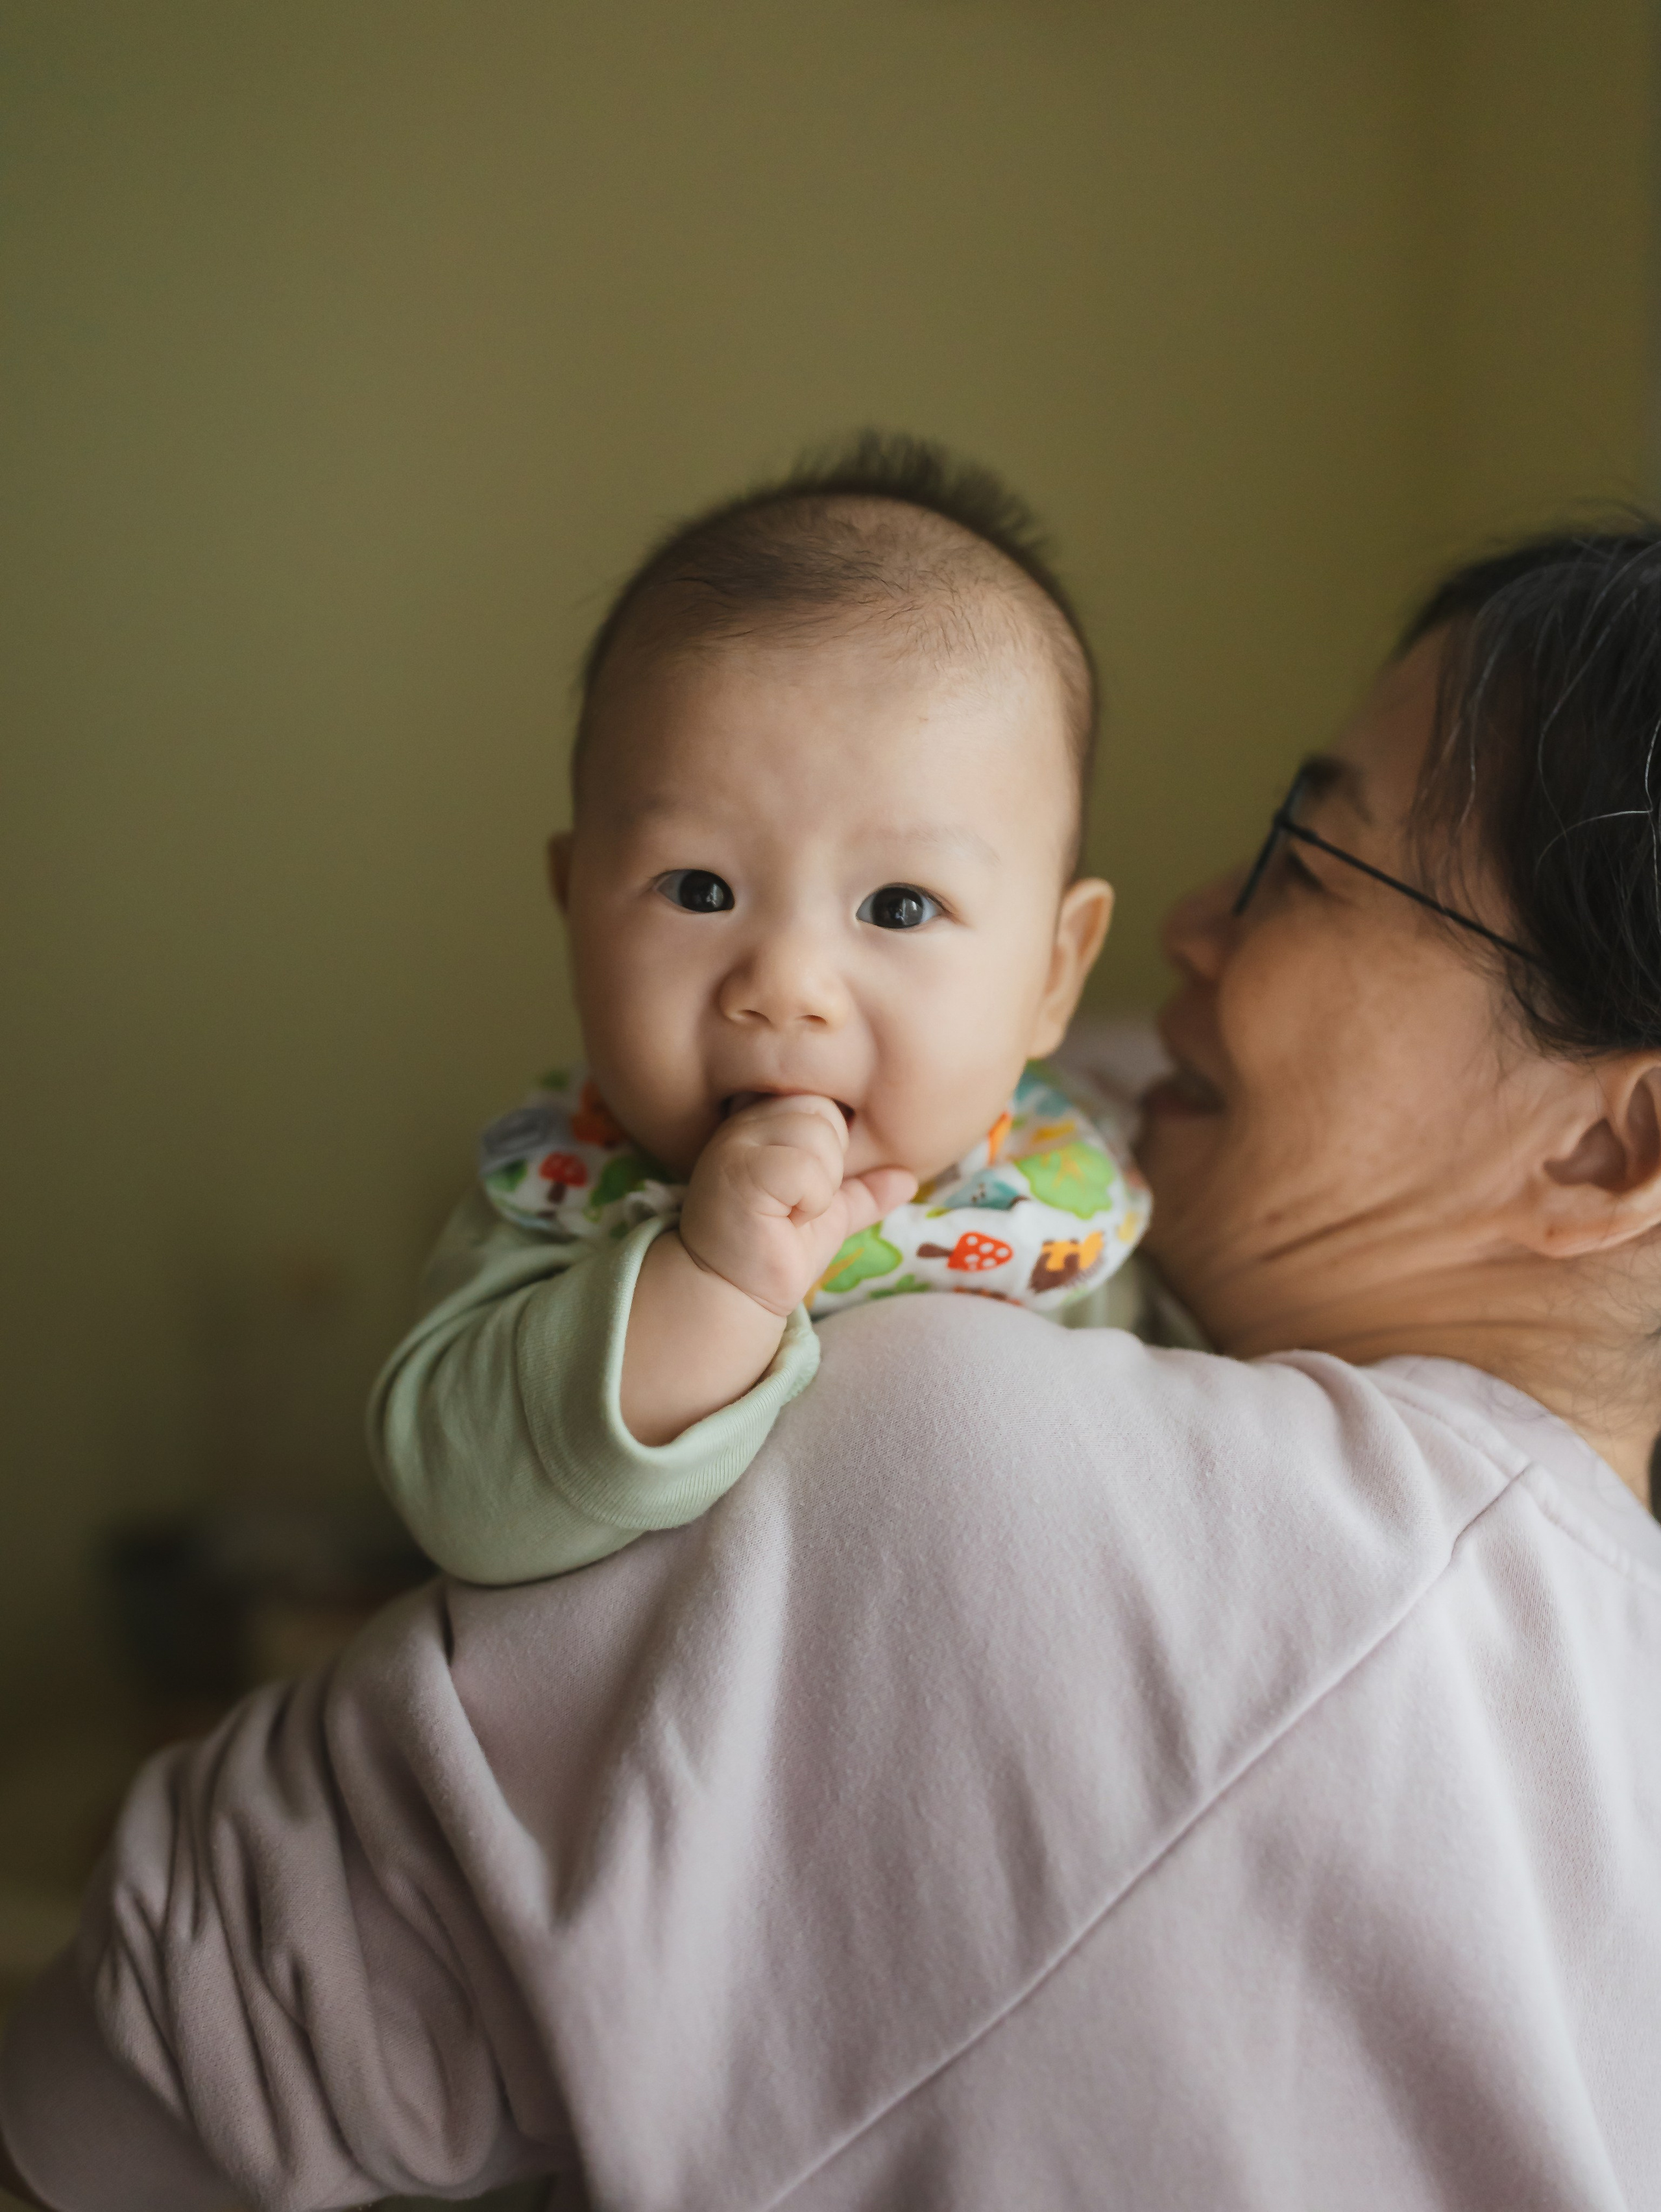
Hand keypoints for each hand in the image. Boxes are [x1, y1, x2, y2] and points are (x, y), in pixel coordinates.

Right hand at [678, 1094, 916, 1315]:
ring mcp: (737, 1143)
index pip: (825, 1103)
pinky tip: (784, 1221)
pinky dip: (811, 1203)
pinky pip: (807, 1169)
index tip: (801, 1190)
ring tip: (789, 1213)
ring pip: (819, 1137)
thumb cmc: (774, 1249)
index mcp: (764, 1120)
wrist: (733, 1292)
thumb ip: (863, 1189)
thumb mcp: (827, 1213)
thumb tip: (909, 1177)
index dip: (831, 1152)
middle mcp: (745, 1121)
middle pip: (825, 1112)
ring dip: (820, 1189)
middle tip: (797, 1203)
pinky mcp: (740, 1171)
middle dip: (829, 1168)